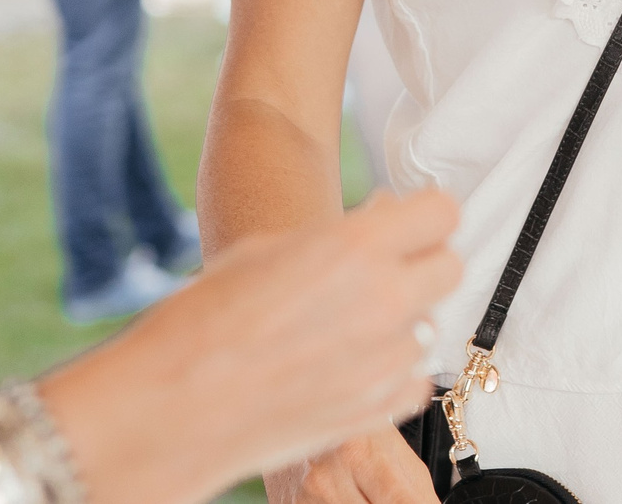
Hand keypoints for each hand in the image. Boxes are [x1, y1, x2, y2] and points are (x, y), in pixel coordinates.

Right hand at [38, 188, 460, 503]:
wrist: (171, 405)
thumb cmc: (205, 320)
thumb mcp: (271, 249)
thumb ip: (340, 237)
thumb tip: (381, 223)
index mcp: (356, 247)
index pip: (442, 212)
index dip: (425, 213)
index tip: (412, 219)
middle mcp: (384, 300)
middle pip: (450, 267)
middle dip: (423, 261)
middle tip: (389, 266)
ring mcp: (386, 360)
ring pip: (433, 325)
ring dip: (405, 318)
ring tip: (352, 322)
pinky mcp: (378, 410)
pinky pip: (416, 378)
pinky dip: (394, 368)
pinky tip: (352, 361)